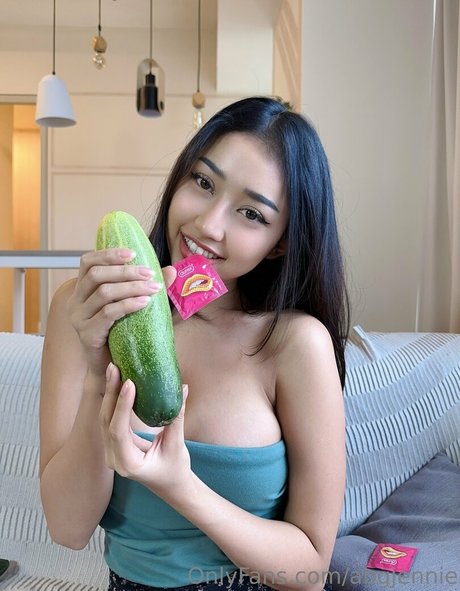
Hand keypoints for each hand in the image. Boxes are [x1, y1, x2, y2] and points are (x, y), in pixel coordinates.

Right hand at [66, 248, 175, 377]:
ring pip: (104, 292)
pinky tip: (145, 303)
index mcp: (83, 289)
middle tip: (150, 273)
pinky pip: (108, 313)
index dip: (108, 254)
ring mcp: (79, 318)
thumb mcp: (136, 305)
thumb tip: (171, 270)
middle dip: (125, 271)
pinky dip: (128, 304)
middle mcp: (76, 301)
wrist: (113, 367)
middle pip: (96, 275)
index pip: (88, 262)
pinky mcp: (87, 334)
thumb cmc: (124, 333)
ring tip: (153, 288)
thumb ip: (149, 287)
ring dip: (131, 287)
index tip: (132, 252)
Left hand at [100, 363, 190, 493]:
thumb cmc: (176, 468)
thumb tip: (183, 387)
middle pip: (106, 422)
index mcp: (128, 463)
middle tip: (114, 367)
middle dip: (110, 393)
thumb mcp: (177, 443)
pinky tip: (117, 384)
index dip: (122, 406)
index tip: (129, 383)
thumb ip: (177, 416)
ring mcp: (111, 453)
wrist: (171, 485)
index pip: (119, 431)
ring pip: (104, 419)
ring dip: (109, 394)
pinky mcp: (114, 445)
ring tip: (113, 370)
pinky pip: (109, 420)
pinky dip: (113, 401)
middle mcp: (114, 459)